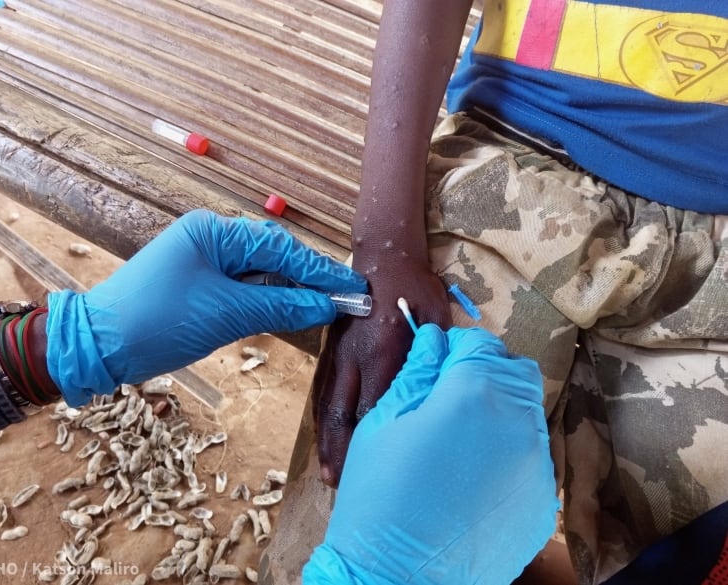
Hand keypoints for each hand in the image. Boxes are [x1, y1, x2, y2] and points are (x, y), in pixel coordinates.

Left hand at [45, 210, 366, 405]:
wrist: (98, 346)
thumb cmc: (157, 321)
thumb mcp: (226, 313)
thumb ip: (281, 305)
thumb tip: (327, 307)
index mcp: (214, 232)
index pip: (281, 248)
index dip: (320, 270)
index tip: (354, 288)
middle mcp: (210, 239)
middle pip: (274, 256)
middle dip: (309, 280)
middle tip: (346, 301)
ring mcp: (203, 262)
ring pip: (260, 275)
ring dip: (289, 292)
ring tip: (325, 310)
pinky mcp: (198, 286)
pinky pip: (243, 289)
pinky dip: (267, 302)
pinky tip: (289, 313)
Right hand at [303, 325, 558, 584]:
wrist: (395, 579)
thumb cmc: (378, 495)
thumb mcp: (383, 423)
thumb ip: (416, 373)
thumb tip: (434, 341)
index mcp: (472, 395)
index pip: (480, 344)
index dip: (457, 347)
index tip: (439, 363)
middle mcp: (517, 423)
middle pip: (515, 373)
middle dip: (487, 372)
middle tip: (451, 397)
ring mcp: (536, 466)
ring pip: (527, 414)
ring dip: (499, 412)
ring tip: (459, 441)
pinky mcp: (540, 503)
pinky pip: (531, 459)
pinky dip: (508, 454)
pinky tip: (472, 479)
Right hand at [314, 262, 450, 485]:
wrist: (381, 256)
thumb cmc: (414, 287)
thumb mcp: (435, 316)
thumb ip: (436, 354)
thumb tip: (441, 392)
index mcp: (383, 350)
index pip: (375, 405)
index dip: (372, 442)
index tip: (375, 471)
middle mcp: (354, 357)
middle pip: (342, 413)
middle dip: (341, 452)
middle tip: (343, 486)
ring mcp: (338, 353)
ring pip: (327, 404)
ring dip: (326, 441)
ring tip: (329, 472)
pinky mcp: (331, 350)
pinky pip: (322, 389)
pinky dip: (321, 418)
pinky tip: (323, 436)